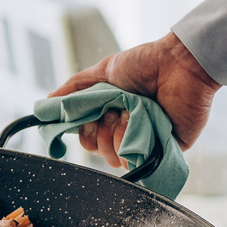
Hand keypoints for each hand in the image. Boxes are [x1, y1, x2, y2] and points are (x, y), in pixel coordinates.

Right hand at [49, 32, 218, 164]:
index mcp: (112, 114)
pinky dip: (133, 145)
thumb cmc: (145, 63)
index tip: (87, 118)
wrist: (180, 64)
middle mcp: (127, 130)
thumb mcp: (104, 70)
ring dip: (116, 137)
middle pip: (99, 152)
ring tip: (129, 115)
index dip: (84, 132)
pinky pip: (140, 163)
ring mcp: (146, 141)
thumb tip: (46, 102)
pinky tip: (139, 126)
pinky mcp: (165, 150)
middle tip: (112, 112)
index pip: (88, 138)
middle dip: (99, 134)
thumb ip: (74, 88)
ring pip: (116, 160)